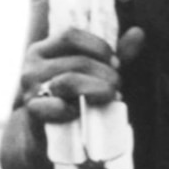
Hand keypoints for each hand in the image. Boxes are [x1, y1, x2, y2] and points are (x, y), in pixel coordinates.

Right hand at [18, 26, 145, 122]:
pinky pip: (58, 106)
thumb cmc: (70, 100)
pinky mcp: (32, 111)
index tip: (116, 63)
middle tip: (118, 86)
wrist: (46, 137)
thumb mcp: (90, 75)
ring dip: (98, 89)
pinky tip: (84, 113)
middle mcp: (31, 66)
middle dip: (105, 73)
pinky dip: (75, 109)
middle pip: (76, 61)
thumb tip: (138, 32)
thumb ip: (112, 56)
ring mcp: (30, 89)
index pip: (70, 35)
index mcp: (42, 50)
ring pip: (70, 81)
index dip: (98, 46)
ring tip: (112, 97)